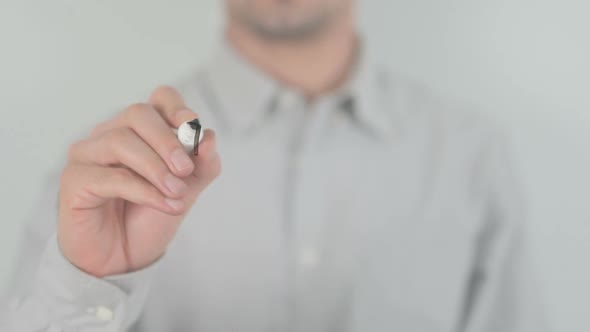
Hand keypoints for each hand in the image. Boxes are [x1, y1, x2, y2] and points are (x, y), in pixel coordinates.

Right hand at [58, 86, 220, 276]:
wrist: (123, 258)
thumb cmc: (149, 217)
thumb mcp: (186, 191)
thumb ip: (202, 165)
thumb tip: (210, 137)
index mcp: (141, 131)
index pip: (159, 99)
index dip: (177, 108)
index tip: (193, 128)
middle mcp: (111, 134)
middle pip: (138, 114)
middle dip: (168, 141)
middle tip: (186, 170)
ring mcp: (88, 154)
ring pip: (121, 141)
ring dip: (156, 168)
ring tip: (176, 193)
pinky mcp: (74, 180)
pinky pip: (111, 177)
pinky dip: (144, 191)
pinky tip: (165, 205)